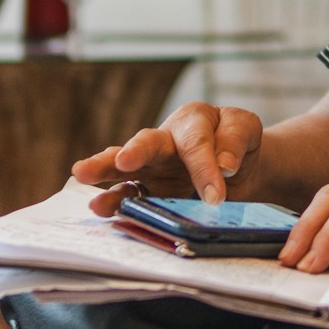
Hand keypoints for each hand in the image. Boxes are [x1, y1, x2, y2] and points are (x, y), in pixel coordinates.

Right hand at [71, 101, 263, 217]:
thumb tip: (224, 166)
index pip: (195, 143)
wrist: (240, 165)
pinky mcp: (149, 190)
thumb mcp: (246, 130)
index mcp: (193, 120)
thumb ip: (235, 141)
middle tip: (121, 160)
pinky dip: (115, 201)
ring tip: (82, 175)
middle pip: (147, 142)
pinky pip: (129, 195)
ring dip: (106, 171)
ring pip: (125, 166)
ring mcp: (153, 167)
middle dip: (134, 152)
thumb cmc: (239, 142)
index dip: (204, 169)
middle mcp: (166, 140)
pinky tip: (99, 208)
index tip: (216, 196)